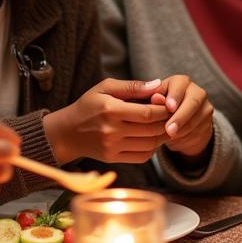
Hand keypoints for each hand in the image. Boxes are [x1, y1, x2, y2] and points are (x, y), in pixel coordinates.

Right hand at [43, 78, 170, 163]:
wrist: (67, 132)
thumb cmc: (88, 105)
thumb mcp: (105, 88)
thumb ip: (132, 86)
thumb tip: (157, 84)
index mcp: (110, 110)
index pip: (147, 113)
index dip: (164, 110)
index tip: (171, 104)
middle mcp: (111, 131)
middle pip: (152, 130)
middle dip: (168, 122)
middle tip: (174, 116)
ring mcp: (112, 147)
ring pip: (150, 144)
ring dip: (163, 136)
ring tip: (166, 126)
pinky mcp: (113, 158)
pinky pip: (142, 156)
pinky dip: (153, 148)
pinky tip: (153, 138)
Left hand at [150, 74, 214, 163]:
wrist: (175, 124)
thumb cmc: (158, 109)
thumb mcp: (151, 103)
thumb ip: (152, 99)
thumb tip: (155, 97)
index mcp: (179, 81)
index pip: (179, 85)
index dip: (175, 96)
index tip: (169, 107)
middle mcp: (195, 90)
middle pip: (193, 101)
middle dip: (181, 116)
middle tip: (169, 129)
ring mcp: (204, 104)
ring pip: (198, 116)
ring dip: (184, 128)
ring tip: (170, 135)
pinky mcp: (208, 120)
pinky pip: (200, 127)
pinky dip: (188, 134)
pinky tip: (177, 138)